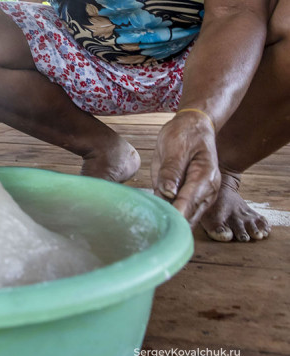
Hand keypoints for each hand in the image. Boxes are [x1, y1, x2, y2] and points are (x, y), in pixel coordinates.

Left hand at [151, 111, 220, 226]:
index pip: (188, 203)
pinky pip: (179, 210)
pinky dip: (167, 213)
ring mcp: (201, 197)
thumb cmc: (185, 134)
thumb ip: (171, 171)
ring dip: (168, 219)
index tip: (160, 227)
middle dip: (170, 223)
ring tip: (149, 223)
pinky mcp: (191, 198)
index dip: (174, 216)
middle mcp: (207, 192)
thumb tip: (167, 193)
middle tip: (148, 229)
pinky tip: (153, 213)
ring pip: (184, 218)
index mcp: (205, 177)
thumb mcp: (175, 147)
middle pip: (188, 217)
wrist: (195, 127)